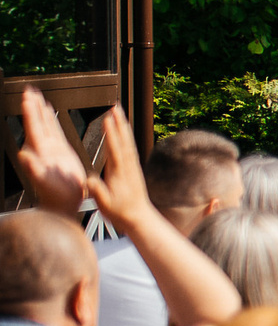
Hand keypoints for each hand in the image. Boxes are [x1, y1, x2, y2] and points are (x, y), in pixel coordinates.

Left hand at [13, 86, 88, 218]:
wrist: (64, 205)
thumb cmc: (55, 195)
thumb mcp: (44, 181)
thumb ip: (32, 167)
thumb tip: (22, 154)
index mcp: (39, 151)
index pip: (33, 126)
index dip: (30, 110)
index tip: (27, 95)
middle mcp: (42, 147)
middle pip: (36, 121)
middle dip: (32, 105)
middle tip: (30, 88)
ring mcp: (50, 149)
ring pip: (44, 123)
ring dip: (40, 109)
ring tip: (37, 95)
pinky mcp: (60, 151)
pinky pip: (55, 130)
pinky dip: (51, 119)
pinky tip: (50, 112)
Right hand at [88, 107, 154, 236]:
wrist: (139, 218)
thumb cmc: (120, 212)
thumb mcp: (104, 204)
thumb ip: (97, 191)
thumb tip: (89, 179)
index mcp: (119, 173)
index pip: (114, 149)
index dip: (111, 134)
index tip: (108, 119)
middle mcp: (128, 167)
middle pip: (123, 140)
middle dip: (119, 123)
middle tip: (115, 107)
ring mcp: (132, 167)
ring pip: (128, 142)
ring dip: (123, 126)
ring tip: (120, 113)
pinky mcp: (134, 169)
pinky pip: (130, 149)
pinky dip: (126, 137)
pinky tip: (124, 131)